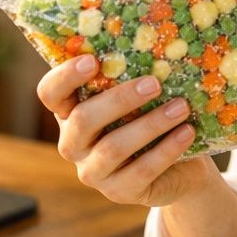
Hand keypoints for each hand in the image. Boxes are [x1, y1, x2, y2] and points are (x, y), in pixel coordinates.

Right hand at [37, 55, 216, 207]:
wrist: (179, 169)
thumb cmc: (153, 119)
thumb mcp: (140, 99)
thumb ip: (133, 77)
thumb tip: (156, 44)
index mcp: (70, 112)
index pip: (50, 93)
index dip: (65, 77)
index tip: (92, 60)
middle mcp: (73, 143)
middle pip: (83, 120)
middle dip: (120, 100)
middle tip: (154, 84)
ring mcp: (93, 172)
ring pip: (114, 147)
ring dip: (151, 124)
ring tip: (181, 107)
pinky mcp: (118, 192)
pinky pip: (141, 170)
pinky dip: (167, 149)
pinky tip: (187, 132)